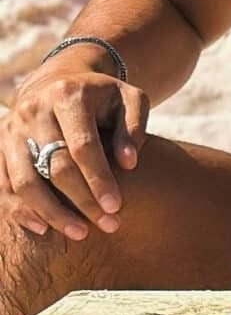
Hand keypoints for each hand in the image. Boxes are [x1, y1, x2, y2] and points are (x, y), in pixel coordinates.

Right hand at [0, 68, 147, 241]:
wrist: (60, 80)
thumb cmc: (103, 97)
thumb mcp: (130, 99)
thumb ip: (134, 127)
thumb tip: (129, 163)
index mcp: (68, 95)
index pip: (82, 145)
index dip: (99, 179)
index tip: (116, 206)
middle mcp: (34, 111)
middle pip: (54, 166)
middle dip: (82, 201)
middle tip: (108, 225)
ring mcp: (11, 129)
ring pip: (25, 181)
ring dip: (51, 213)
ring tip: (80, 233)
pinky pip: (3, 184)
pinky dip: (20, 210)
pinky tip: (44, 228)